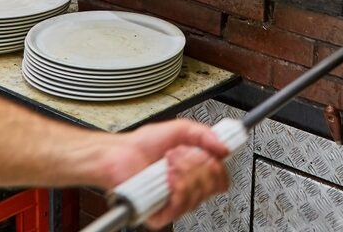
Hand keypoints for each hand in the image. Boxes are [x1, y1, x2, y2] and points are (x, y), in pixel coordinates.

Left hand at [104, 120, 229, 228]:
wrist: (118, 154)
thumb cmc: (142, 144)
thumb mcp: (179, 129)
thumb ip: (204, 134)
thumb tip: (224, 148)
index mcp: (194, 172)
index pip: (220, 179)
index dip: (217, 166)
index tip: (209, 153)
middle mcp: (186, 189)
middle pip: (211, 187)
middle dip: (198, 164)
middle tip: (181, 152)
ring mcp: (173, 202)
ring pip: (197, 196)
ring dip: (184, 172)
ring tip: (170, 161)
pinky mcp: (159, 214)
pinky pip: (179, 208)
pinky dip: (176, 187)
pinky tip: (167, 176)